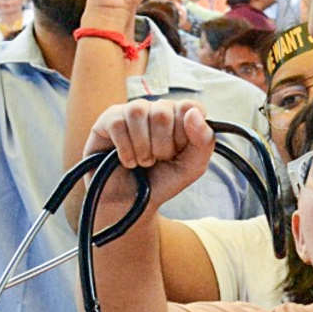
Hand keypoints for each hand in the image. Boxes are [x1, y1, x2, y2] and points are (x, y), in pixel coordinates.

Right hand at [85, 100, 214, 208]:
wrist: (131, 204)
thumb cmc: (162, 181)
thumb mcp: (192, 167)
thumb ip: (203, 140)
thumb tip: (194, 113)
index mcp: (181, 117)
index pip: (190, 106)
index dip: (185, 133)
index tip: (179, 151)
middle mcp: (157, 110)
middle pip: (163, 112)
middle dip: (162, 146)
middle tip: (158, 160)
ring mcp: (132, 112)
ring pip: (138, 112)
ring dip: (142, 147)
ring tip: (143, 162)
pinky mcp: (108, 120)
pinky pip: (117, 123)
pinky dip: (125, 149)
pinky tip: (128, 161)